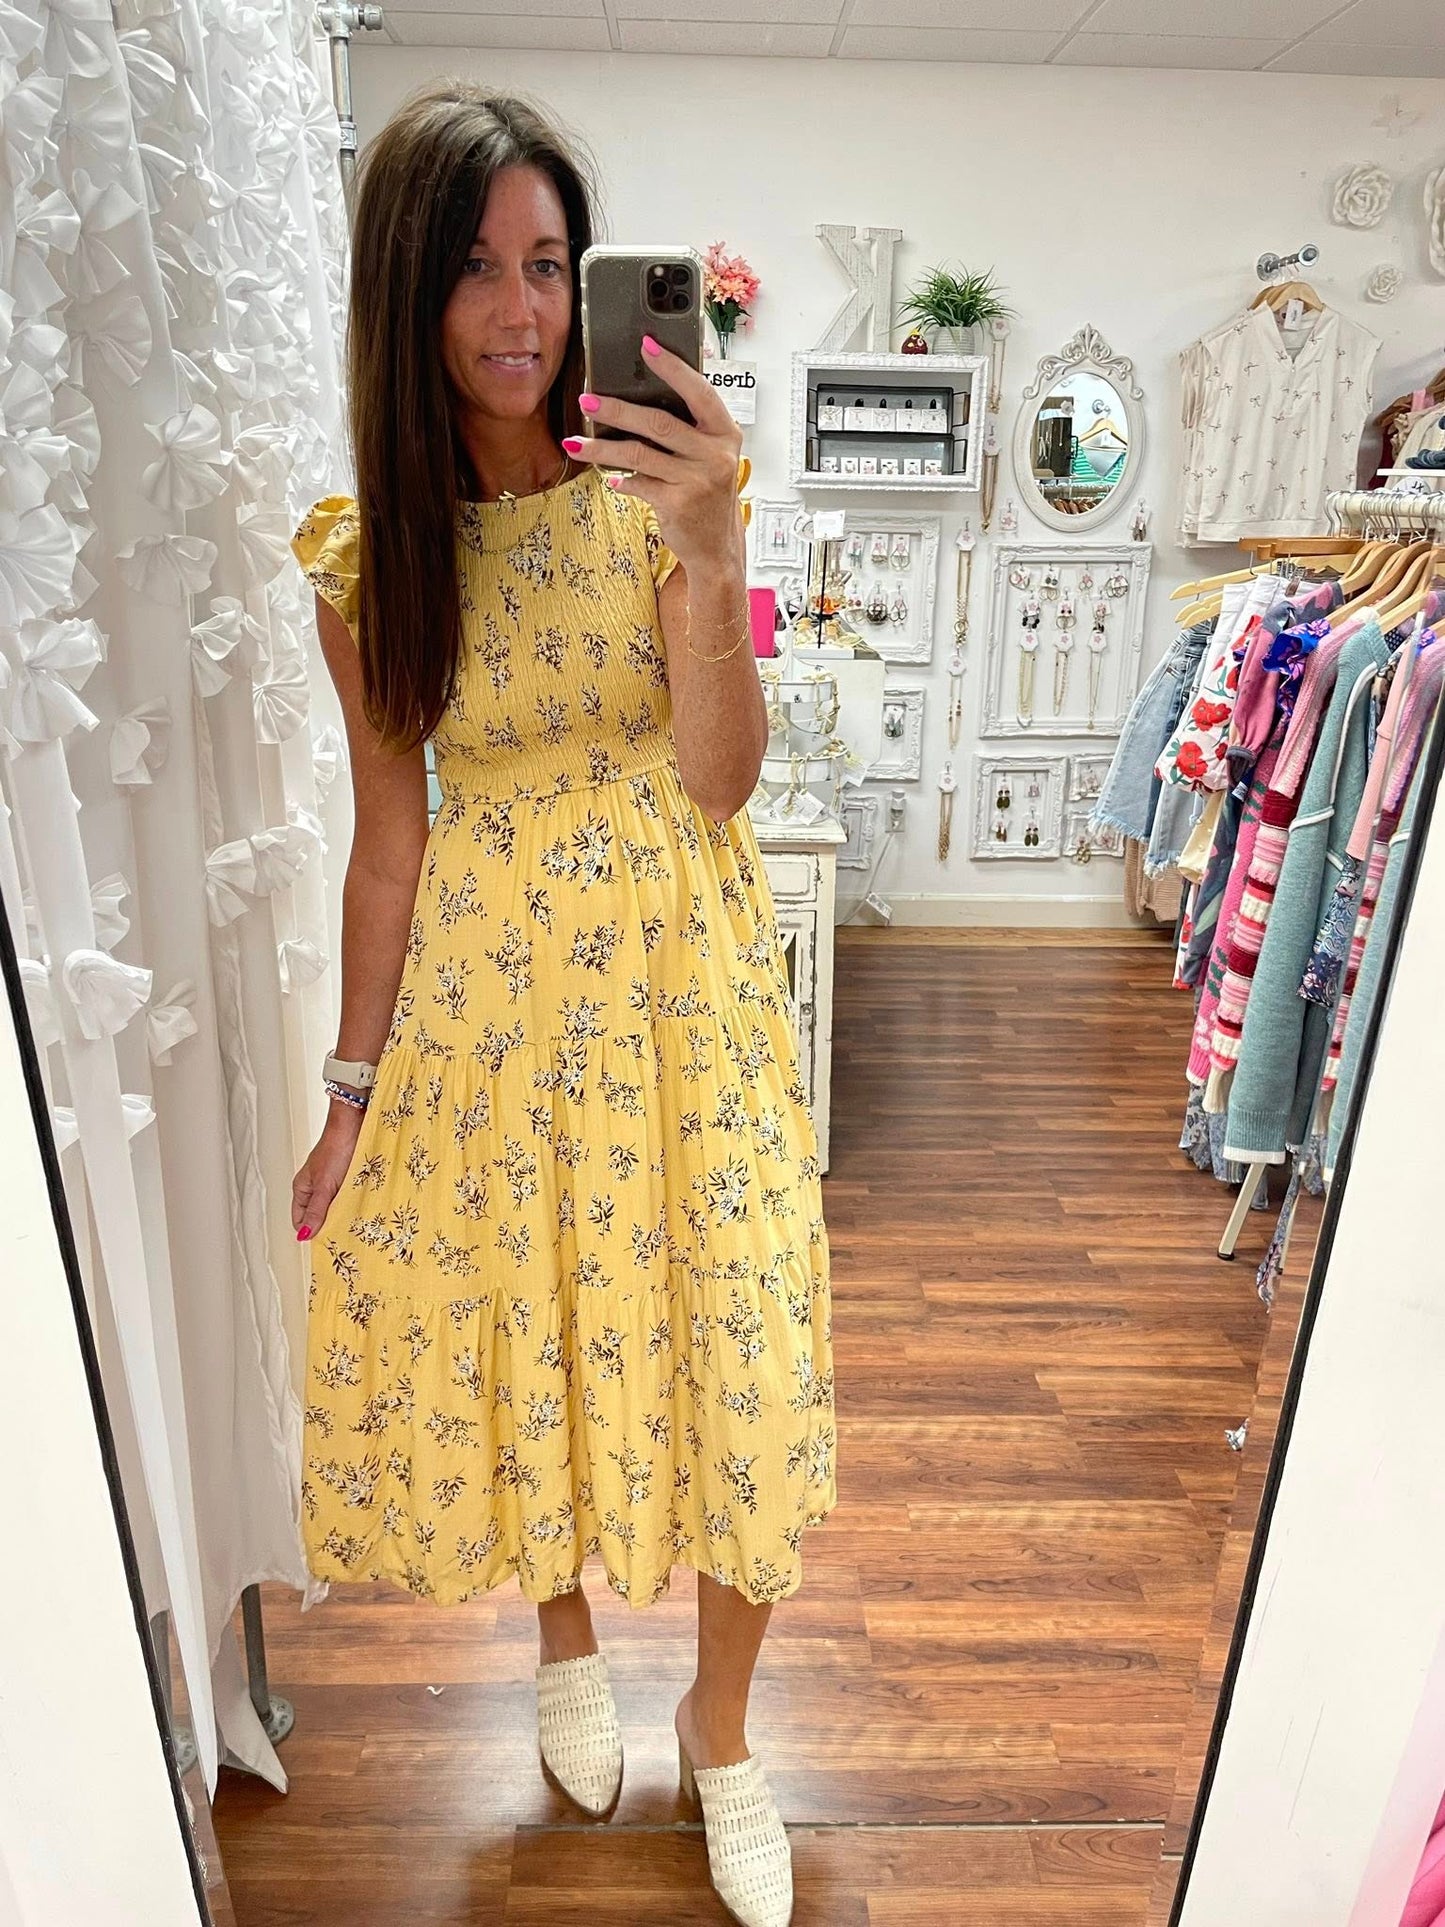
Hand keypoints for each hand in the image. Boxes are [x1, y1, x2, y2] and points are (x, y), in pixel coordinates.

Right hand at [292, 1106, 364, 1241]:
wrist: (356, 1123)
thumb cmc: (336, 1148)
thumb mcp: (325, 1186)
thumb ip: (316, 1211)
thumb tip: (304, 1234)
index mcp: (303, 1188)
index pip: (300, 1220)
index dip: (311, 1232)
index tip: (326, 1242)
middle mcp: (315, 1185)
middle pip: (319, 1214)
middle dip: (329, 1224)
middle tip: (342, 1234)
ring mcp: (332, 1180)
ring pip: (335, 1206)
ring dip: (344, 1212)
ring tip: (353, 1220)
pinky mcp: (348, 1176)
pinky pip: (349, 1196)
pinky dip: (354, 1202)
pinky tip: (362, 1206)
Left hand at [565, 336, 743, 578]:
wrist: (718, 547)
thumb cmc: (709, 495)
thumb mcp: (711, 456)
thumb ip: (689, 428)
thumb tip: (644, 396)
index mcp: (725, 433)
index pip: (698, 391)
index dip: (672, 367)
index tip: (646, 345)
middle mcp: (716, 455)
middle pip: (659, 422)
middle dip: (617, 410)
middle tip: (588, 401)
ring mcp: (697, 481)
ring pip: (640, 454)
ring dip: (602, 449)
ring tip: (576, 443)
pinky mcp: (678, 504)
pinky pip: (639, 483)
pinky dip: (620, 480)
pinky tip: (610, 479)